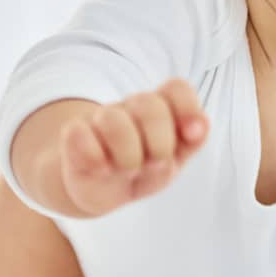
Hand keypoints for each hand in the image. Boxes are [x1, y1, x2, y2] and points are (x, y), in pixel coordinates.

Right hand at [57, 77, 209, 215]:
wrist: (99, 188)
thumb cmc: (143, 171)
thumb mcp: (172, 162)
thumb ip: (191, 142)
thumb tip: (202, 125)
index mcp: (162, 109)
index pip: (176, 89)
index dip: (188, 108)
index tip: (192, 136)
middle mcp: (132, 107)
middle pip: (149, 104)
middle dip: (159, 142)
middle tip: (156, 162)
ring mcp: (101, 118)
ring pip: (113, 120)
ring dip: (127, 155)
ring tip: (127, 169)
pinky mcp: (73, 134)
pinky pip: (80, 136)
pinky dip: (94, 158)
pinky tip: (101, 169)